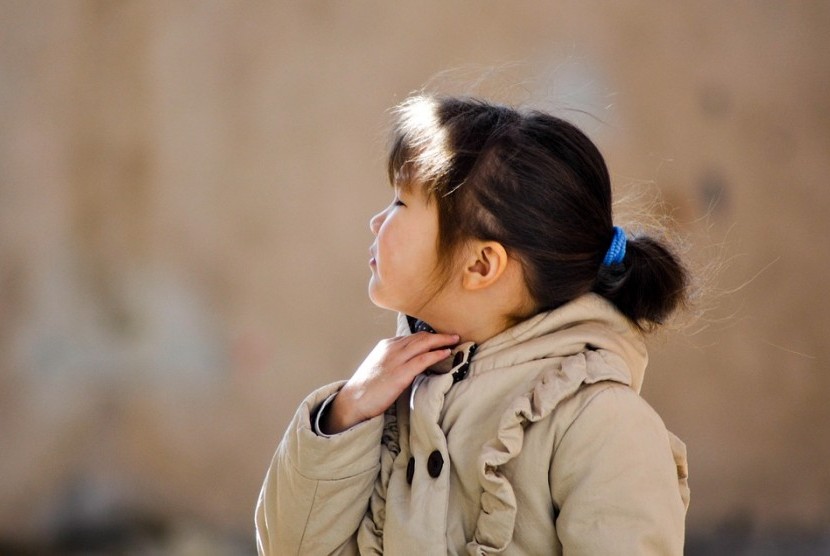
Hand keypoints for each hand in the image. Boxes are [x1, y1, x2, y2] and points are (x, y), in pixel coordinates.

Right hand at [321, 332, 458, 433]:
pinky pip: (423, 359)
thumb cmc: (366, 388)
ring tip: (454, 340)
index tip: (440, 338)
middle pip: (420, 337)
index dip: (428, 337)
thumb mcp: (379, 366)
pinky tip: (446, 353)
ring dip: (442, 340)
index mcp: (386, 345)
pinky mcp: (400, 373)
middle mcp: (392, 348)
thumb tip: (410, 363)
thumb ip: (393, 360)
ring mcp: (396, 360)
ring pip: (423, 344)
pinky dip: (436, 354)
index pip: (412, 337)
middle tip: (453, 335)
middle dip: (438, 335)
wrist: (353, 400)